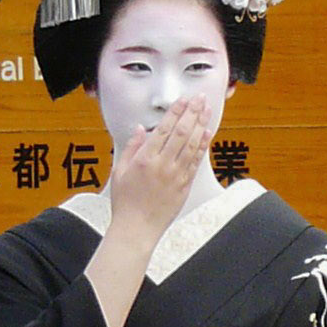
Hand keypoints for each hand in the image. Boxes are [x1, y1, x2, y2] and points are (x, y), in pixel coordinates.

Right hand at [107, 96, 212, 248]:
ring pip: (192, 145)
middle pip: (181, 132)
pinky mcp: (184, 186)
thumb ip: (131, 147)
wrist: (137, 228)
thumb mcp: (119, 170)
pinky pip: (196, 162)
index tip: (183, 100)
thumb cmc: (125, 202)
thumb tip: (139, 130)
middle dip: (192, 112)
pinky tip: (207, 134)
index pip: (164, 128)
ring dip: (201, 125)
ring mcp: (175, 176)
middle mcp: (162, 165)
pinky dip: (202, 147)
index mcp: (145, 158)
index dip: (176, 112)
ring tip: (207, 110)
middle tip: (200, 99)